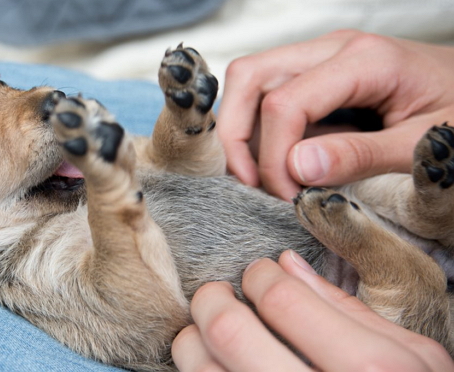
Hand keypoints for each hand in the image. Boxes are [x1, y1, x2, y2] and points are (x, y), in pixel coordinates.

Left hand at [171, 250, 453, 370]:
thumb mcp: (412, 359)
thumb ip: (348, 309)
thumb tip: (287, 264)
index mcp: (368, 370)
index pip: (281, 299)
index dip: (258, 275)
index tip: (257, 274)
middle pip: (228, 332)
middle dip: (212, 300)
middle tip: (216, 294)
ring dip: (192, 343)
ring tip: (205, 334)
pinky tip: (216, 369)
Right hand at [217, 30, 453, 199]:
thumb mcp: (425, 142)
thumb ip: (361, 156)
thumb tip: (296, 169)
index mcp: (365, 60)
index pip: (285, 103)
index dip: (272, 157)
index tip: (287, 197)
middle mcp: (334, 47)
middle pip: (250, 76)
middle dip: (236, 136)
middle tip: (251, 184)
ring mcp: (322, 55)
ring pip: (250, 79)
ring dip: (241, 129)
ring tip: (260, 175)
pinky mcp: (317, 71)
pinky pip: (267, 90)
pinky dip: (257, 126)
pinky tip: (276, 159)